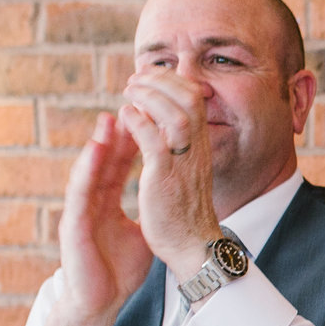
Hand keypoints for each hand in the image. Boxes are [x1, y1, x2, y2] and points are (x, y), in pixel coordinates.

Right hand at [41, 112, 153, 325]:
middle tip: (126, 102)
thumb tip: (167, 194)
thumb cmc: (117, 271)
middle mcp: (91, 202)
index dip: (130, 140)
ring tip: (108, 119)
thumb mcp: (139, 233)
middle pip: (104, 161)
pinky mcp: (72, 226)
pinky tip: (94, 152)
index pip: (119, 164)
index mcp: (106, 202)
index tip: (144, 115)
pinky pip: (80, 193)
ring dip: (97, 144)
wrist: (100, 302)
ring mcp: (80, 212)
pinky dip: (86, 171)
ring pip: (89, 171)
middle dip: (115, 133)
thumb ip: (147, 210)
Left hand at [117, 67, 223, 273]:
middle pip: (190, 99)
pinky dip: (139, 122)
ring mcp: (182, 163)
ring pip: (176, 114)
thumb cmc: (185, 215)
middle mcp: (196, 151)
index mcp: (200, 148)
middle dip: (162, 81)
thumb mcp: (187, 174)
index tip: (151, 78)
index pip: (195, 100)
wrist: (192, 247)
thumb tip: (162, 128)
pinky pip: (154, 142)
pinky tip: (124, 115)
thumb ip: (179, 149)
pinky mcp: (164, 178)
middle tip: (136, 78)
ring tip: (128, 90)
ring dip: (150, 95)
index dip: (173, 83)